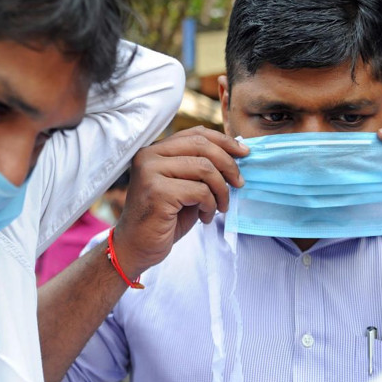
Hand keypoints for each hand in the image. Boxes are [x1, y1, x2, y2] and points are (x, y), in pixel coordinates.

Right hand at [112, 127, 248, 278]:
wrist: (137, 247)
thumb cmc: (164, 219)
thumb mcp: (185, 187)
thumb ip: (201, 169)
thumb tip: (236, 153)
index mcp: (155, 150)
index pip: (195, 134)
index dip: (223, 141)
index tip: (244, 153)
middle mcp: (149, 156)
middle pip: (201, 146)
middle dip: (228, 164)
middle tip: (239, 184)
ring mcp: (150, 172)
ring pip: (204, 168)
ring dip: (221, 190)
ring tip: (220, 207)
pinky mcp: (157, 191)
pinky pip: (200, 191)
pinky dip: (211, 205)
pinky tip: (205, 217)